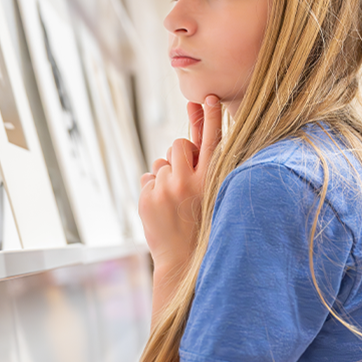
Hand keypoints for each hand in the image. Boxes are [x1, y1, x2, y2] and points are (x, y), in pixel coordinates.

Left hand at [139, 95, 221, 273]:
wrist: (185, 263)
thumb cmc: (204, 227)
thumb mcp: (214, 196)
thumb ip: (207, 168)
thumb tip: (189, 141)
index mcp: (212, 180)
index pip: (212, 141)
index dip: (211, 117)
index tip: (208, 98)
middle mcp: (189, 182)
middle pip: (178, 145)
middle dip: (180, 155)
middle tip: (186, 179)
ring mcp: (166, 189)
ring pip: (161, 163)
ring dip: (166, 175)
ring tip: (175, 201)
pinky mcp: (147, 197)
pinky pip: (148, 178)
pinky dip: (153, 189)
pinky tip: (163, 209)